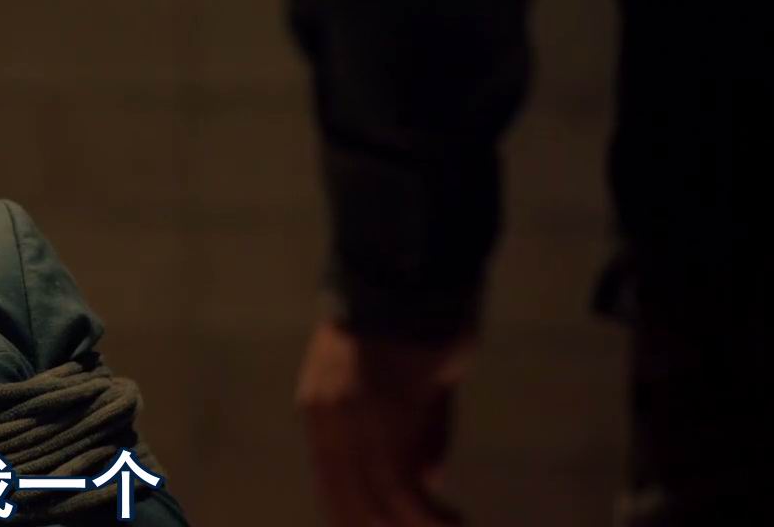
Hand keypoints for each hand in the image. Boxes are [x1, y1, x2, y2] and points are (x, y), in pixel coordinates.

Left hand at [295, 320, 472, 526]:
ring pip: (377, 499)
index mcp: (319, 409)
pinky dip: (429, 514)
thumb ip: (417, 435)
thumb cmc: (416, 321)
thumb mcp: (411, 385)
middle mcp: (325, 420)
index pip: (331, 484)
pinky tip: (454, 522)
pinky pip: (403, 485)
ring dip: (416, 525)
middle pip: (349, 500)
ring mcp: (351, 418)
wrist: (412, 272)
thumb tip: (428, 483)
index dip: (356, 517)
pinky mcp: (385, 416)